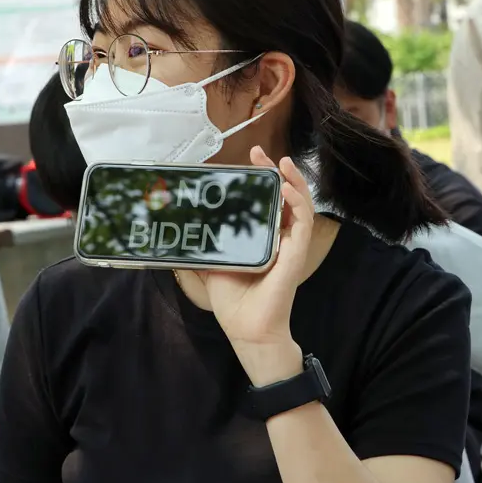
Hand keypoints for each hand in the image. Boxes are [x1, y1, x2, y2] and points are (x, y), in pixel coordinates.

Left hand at [201, 146, 314, 384]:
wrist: (247, 329)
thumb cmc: (234, 302)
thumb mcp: (211, 265)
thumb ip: (202, 246)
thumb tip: (178, 231)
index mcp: (264, 237)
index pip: (268, 200)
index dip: (262, 178)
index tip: (249, 159)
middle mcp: (281, 236)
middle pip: (286, 196)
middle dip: (276, 171)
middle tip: (260, 153)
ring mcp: (291, 243)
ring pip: (301, 203)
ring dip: (294, 180)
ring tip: (281, 163)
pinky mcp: (297, 252)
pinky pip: (303, 221)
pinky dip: (298, 202)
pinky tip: (286, 188)